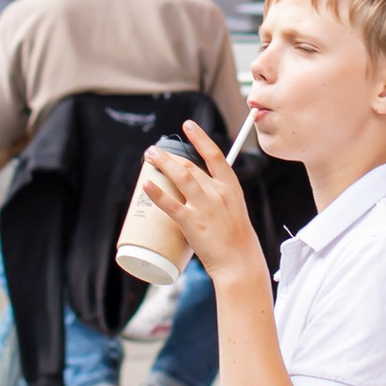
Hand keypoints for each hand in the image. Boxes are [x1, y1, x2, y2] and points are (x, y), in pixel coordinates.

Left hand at [137, 121, 262, 286]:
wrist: (240, 261)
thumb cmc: (235, 238)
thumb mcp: (233, 209)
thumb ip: (216, 196)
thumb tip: (193, 187)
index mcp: (230, 188)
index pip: (215, 155)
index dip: (200, 138)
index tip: (188, 125)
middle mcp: (217, 193)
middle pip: (191, 166)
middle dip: (170, 156)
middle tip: (154, 152)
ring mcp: (205, 207)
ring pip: (181, 177)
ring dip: (163, 163)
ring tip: (149, 156)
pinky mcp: (193, 223)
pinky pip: (171, 205)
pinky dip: (157, 193)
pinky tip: (146, 185)